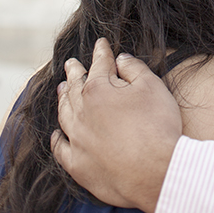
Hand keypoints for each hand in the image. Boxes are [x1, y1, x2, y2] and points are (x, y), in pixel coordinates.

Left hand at [51, 38, 181, 212]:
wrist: (153, 169)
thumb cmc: (156, 125)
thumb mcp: (153, 87)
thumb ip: (134, 69)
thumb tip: (121, 59)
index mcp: (99, 90)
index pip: (99, 64)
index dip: (101, 52)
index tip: (100, 43)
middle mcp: (81, 112)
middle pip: (75, 88)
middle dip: (74, 73)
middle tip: (70, 63)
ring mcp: (76, 139)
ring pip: (64, 115)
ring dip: (62, 100)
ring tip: (61, 90)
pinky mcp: (76, 163)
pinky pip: (60, 148)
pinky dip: (57, 138)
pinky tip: (56, 134)